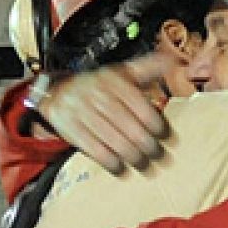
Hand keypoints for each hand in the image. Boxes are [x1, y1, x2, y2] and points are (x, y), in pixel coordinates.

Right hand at [32, 56, 170, 173]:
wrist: (56, 91)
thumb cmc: (98, 86)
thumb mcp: (122, 73)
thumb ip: (147, 68)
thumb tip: (171, 60)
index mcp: (115, 82)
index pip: (143, 110)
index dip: (158, 127)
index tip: (165, 137)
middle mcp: (99, 96)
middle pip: (132, 130)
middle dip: (149, 147)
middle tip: (157, 156)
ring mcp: (83, 112)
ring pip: (117, 143)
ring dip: (134, 158)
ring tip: (143, 164)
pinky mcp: (71, 128)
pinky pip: (96, 151)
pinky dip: (112, 163)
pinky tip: (120, 167)